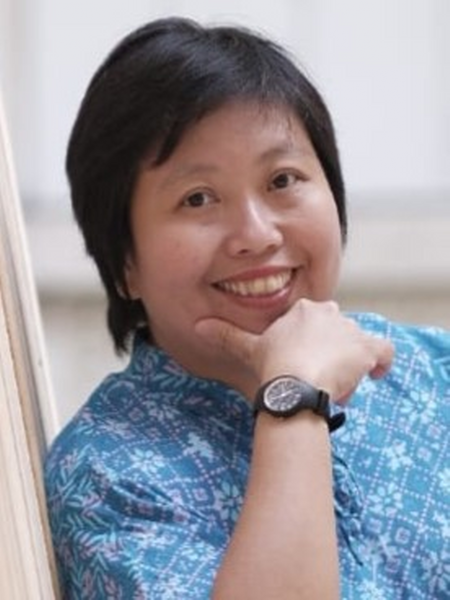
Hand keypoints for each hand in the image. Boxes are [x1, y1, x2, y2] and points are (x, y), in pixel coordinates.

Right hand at [195, 299, 393, 401]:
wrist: (294, 382)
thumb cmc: (272, 364)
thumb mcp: (249, 349)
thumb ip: (227, 335)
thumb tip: (198, 326)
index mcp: (304, 309)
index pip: (315, 322)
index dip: (312, 344)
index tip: (305, 362)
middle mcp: (330, 313)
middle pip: (336, 333)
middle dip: (329, 354)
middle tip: (317, 377)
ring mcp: (350, 330)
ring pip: (356, 344)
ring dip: (349, 363)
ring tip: (335, 385)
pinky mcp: (367, 349)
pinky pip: (385, 351)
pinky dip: (383, 362)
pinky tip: (376, 374)